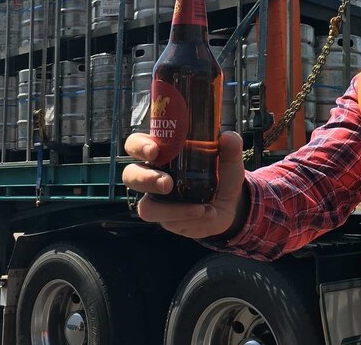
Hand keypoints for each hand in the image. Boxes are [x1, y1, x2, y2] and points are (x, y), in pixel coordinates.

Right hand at [121, 131, 245, 238]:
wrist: (230, 203)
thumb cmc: (221, 174)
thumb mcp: (229, 158)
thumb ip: (230, 145)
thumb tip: (227, 136)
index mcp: (162, 153)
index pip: (136, 145)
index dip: (139, 147)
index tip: (154, 151)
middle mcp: (153, 175)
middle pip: (130, 176)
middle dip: (145, 180)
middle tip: (167, 184)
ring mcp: (157, 200)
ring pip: (146, 208)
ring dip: (172, 210)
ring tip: (199, 208)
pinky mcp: (167, 219)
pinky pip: (169, 223)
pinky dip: (190, 219)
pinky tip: (208, 213)